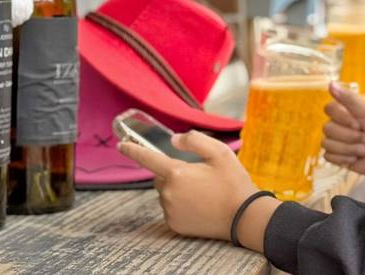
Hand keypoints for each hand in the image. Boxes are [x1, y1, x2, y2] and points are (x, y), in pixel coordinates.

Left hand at [118, 130, 270, 243]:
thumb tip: (174, 140)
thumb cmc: (233, 182)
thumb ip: (194, 140)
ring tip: (203, 192)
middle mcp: (168, 193)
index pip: (148, 158)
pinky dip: (180, 204)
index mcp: (177, 173)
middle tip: (199, 175)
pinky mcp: (175, 225)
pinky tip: (200, 205)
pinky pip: (170, 209)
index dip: (133, 150)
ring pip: (166, 193)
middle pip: (161, 177)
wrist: (244, 217)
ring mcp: (170, 211)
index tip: (121, 144)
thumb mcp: (219, 152)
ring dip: (177, 189)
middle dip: (173, 173)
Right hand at [323, 83, 364, 178]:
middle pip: (327, 128)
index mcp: (345, 112)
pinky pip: (328, 157)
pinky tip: (357, 159)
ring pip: (327, 144)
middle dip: (350, 136)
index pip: (328, 109)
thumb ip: (348, 98)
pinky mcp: (338, 158)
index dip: (342, 118)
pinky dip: (345, 159)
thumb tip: (330, 83)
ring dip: (349, 148)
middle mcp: (338, 126)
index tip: (358, 123)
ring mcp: (337, 142)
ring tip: (364, 149)